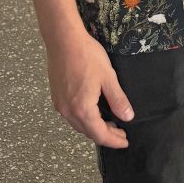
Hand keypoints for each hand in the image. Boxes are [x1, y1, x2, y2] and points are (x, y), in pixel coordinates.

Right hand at [46, 32, 133, 148]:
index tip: (125, 142)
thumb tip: (127, 117)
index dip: (113, 140)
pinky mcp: (56, 97)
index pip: (99, 134)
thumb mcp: (108, 77)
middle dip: (105, 135)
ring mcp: (59, 105)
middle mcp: (68, 111)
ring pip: (78, 125)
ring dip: (94, 127)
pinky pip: (71, 116)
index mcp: (82, 109)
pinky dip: (84, 119)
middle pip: (87, 132)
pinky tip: (93, 112)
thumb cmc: (87, 56)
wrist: (64, 40)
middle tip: (120, 132)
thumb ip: (118, 99)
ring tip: (109, 124)